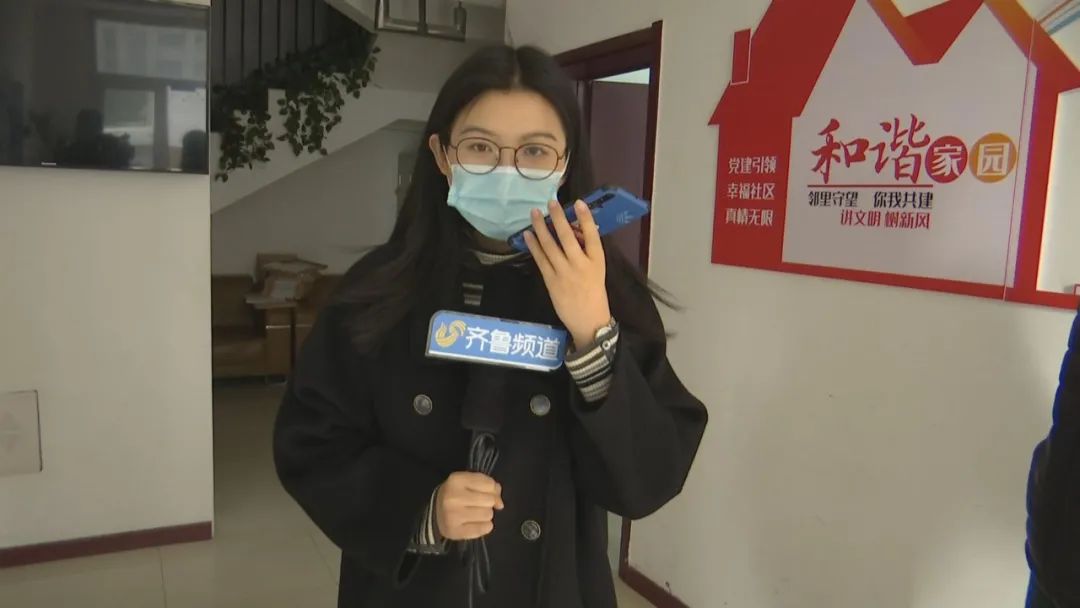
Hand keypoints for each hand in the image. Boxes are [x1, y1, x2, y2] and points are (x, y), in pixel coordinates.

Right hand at [435, 472, 503, 540]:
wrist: (436, 513)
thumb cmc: (457, 494)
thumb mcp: (469, 482)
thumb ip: (489, 486)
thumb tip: (500, 504)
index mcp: (456, 480)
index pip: (489, 484)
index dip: (492, 489)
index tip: (485, 493)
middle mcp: (453, 497)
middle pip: (490, 500)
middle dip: (488, 503)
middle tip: (478, 504)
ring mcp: (453, 515)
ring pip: (488, 515)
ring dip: (486, 515)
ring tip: (475, 514)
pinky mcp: (455, 532)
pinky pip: (483, 529)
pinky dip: (485, 527)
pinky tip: (476, 524)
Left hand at [525, 200, 611, 346]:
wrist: (588, 320)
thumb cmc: (594, 292)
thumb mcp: (597, 270)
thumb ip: (585, 252)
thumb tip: (571, 231)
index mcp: (596, 260)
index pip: (592, 235)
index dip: (585, 218)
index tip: (578, 202)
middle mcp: (580, 264)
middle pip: (568, 237)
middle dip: (558, 218)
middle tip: (551, 203)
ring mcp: (564, 273)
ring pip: (550, 246)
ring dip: (540, 227)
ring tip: (534, 213)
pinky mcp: (551, 281)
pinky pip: (540, 259)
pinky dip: (533, 245)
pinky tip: (528, 234)